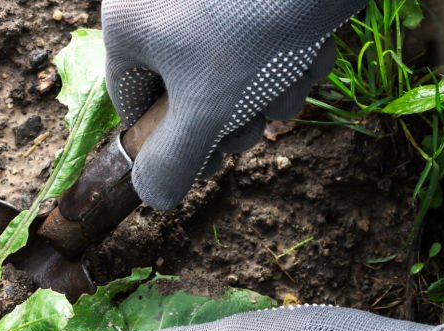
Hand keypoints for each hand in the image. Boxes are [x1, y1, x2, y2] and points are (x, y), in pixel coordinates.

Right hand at [101, 0, 365, 209]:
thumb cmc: (254, 21)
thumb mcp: (208, 106)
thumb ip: (175, 160)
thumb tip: (154, 197)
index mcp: (129, 25)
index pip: (134, 104)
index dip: (173, 144)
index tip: (211, 159)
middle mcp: (161, 2)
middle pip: (188, 88)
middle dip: (234, 113)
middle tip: (258, 122)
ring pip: (234, 64)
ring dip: (272, 86)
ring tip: (296, 72)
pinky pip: (261, 32)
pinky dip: (291, 49)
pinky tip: (314, 45)